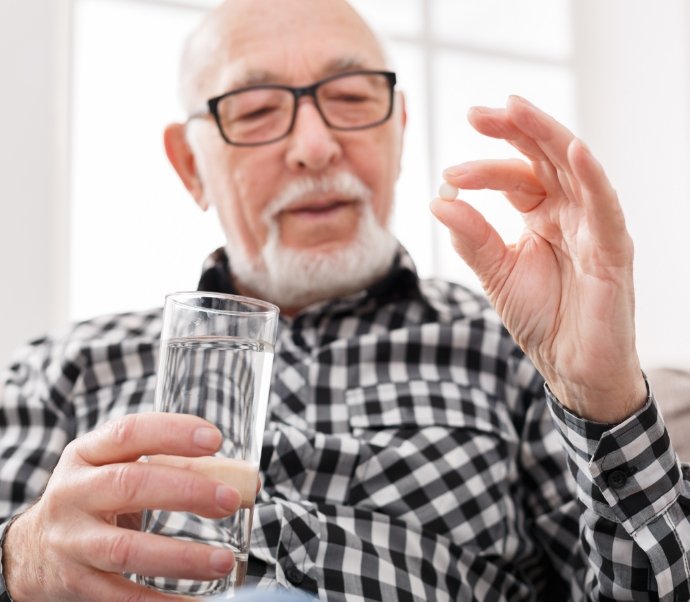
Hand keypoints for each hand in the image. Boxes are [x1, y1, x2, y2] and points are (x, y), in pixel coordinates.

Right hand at [3, 413, 242, 600]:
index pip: (129, 433)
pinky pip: (120, 597)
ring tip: (223, 561)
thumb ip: (174, 466)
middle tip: (230, 500)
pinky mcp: (76, 583)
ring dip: (180, 557)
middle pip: (130, 485)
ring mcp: (72, 541)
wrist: (32, 548)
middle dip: (186, 491)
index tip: (215, 439)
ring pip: (125, 550)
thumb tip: (244, 480)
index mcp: (87, 454)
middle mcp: (73, 493)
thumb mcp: (118, 468)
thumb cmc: (95, 496)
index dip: (172, 433)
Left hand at [430, 95, 646, 422]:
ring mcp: (594, 228)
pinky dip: (592, 179)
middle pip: (546, 158)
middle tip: (477, 113)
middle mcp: (571, 213)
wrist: (570, 369)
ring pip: (575, 169)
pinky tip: (572, 152)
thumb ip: (473, 239)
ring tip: (516, 110)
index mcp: (543, 216)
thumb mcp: (497, 275)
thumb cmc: (542, 319)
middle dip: (514, 131)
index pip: (516, 177)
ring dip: (547, 137)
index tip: (448, 176)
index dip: (483, 170)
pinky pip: (606, 209)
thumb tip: (439, 201)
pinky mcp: (613, 251)